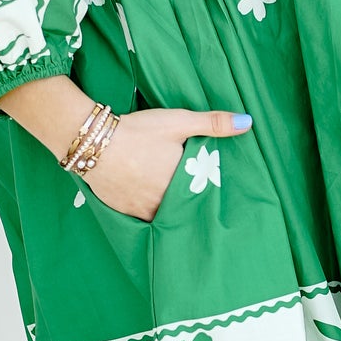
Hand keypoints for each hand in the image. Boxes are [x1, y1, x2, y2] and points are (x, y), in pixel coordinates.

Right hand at [84, 106, 250, 221]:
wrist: (93, 141)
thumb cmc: (138, 130)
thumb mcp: (178, 122)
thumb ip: (213, 123)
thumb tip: (247, 123)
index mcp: (182, 184)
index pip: (203, 194)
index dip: (207, 190)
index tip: (212, 188)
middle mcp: (164, 203)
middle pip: (184, 207)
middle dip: (189, 202)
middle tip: (194, 194)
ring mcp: (142, 210)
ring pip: (164, 215)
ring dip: (170, 209)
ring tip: (173, 198)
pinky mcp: (123, 211)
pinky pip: (143, 218)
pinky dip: (149, 212)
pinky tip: (151, 202)